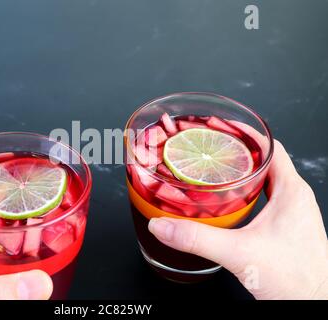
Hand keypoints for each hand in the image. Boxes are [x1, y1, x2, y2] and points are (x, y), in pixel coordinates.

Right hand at [148, 140, 327, 298]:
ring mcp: (290, 215)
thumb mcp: (239, 254)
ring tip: (213, 173)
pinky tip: (226, 205)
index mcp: (290, 192)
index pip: (270, 147)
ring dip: (240, 175)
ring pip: (263, 182)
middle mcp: (293, 199)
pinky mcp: (284, 230)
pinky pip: (263, 201)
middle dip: (236, 154)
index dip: (246, 134)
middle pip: (264, 162)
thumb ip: (198, 238)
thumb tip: (163, 226)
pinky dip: (244, 195)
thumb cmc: (296, 281)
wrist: (313, 306)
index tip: (223, 127)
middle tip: (209, 150)